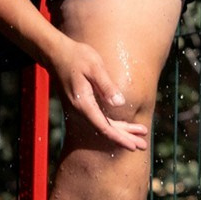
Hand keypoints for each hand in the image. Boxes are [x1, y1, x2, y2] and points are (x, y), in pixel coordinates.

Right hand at [45, 36, 148, 150]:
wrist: (56, 53)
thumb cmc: (77, 57)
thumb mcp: (95, 67)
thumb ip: (106, 86)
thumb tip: (120, 104)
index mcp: (84, 104)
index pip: (104, 128)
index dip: (120, 138)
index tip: (133, 147)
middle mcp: (81, 110)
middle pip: (106, 131)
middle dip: (125, 139)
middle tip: (143, 146)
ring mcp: (81, 108)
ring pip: (104, 125)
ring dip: (123, 132)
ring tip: (141, 135)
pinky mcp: (83, 104)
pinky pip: (100, 119)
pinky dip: (115, 124)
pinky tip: (127, 126)